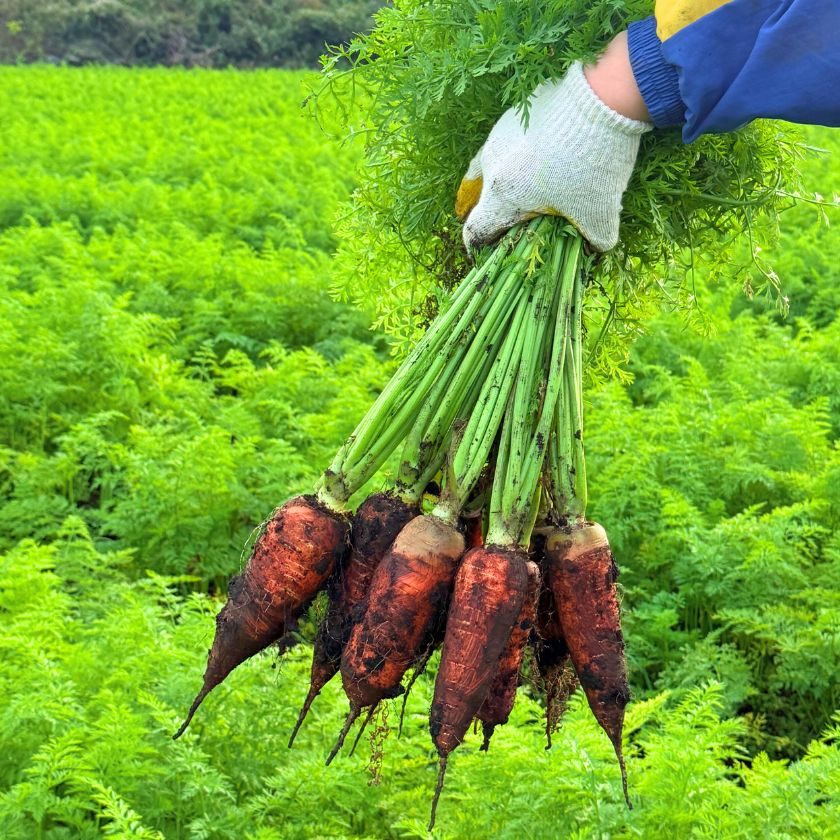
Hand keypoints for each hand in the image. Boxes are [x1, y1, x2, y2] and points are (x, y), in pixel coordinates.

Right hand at [456, 57, 650, 252]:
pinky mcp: (514, 113)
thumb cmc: (593, 165)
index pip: (475, 232)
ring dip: (500, 183)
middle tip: (511, 224)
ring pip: (488, 168)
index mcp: (502, 196)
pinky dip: (514, 156)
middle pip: (480, 199)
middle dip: (493, 215)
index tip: (485, 255)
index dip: (477, 249)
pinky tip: (534, 157)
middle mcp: (492, 165)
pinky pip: (505, 142)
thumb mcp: (600, 213)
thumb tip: (596, 249)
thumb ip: (596, 240)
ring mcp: (499, 134)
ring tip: (517, 190)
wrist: (603, 98)